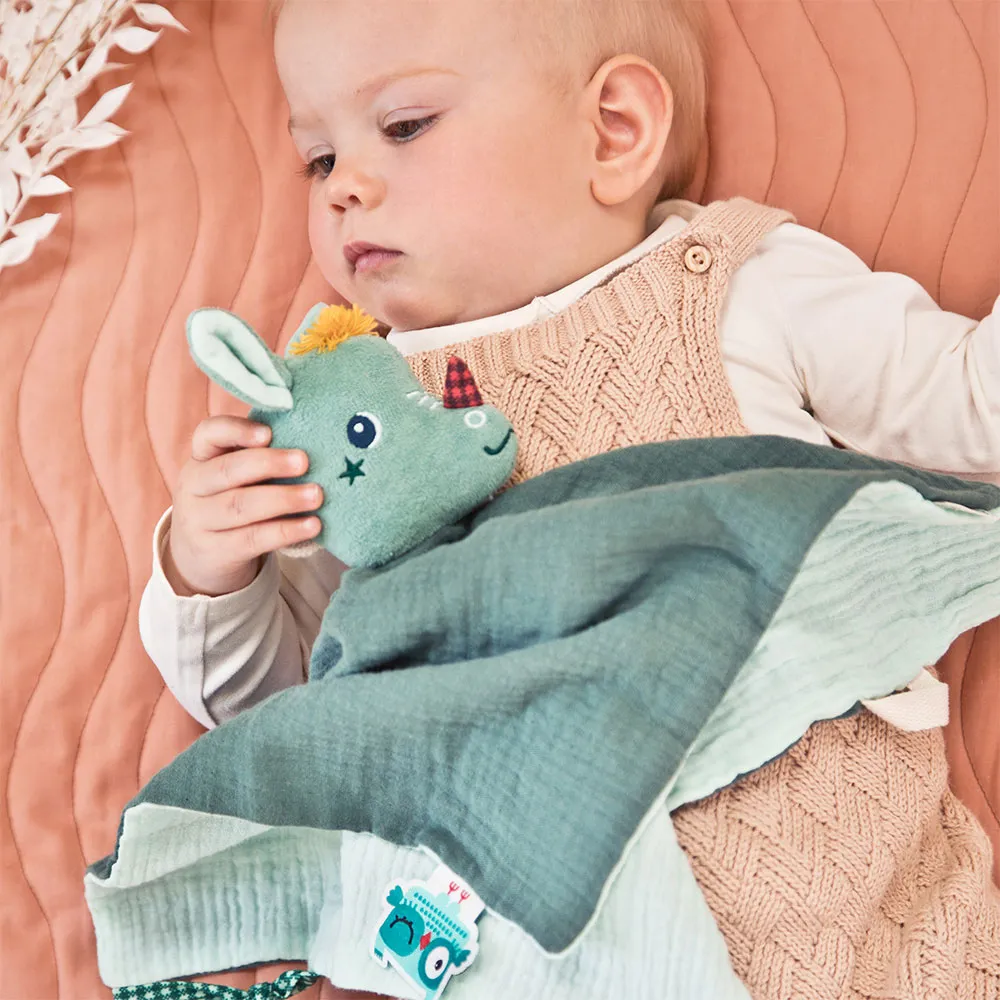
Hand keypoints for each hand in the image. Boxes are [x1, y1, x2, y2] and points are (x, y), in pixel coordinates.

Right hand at [164, 415, 322, 595]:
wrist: (203, 557)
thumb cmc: (232, 502)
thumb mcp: (236, 478)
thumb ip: (261, 459)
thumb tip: (312, 447)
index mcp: (201, 458)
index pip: (209, 434)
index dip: (237, 430)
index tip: (269, 433)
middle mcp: (193, 486)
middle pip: (228, 470)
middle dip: (269, 463)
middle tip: (304, 462)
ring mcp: (199, 521)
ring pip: (240, 506)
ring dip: (283, 499)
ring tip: (316, 496)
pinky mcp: (215, 552)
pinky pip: (252, 539)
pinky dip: (285, 531)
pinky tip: (312, 525)